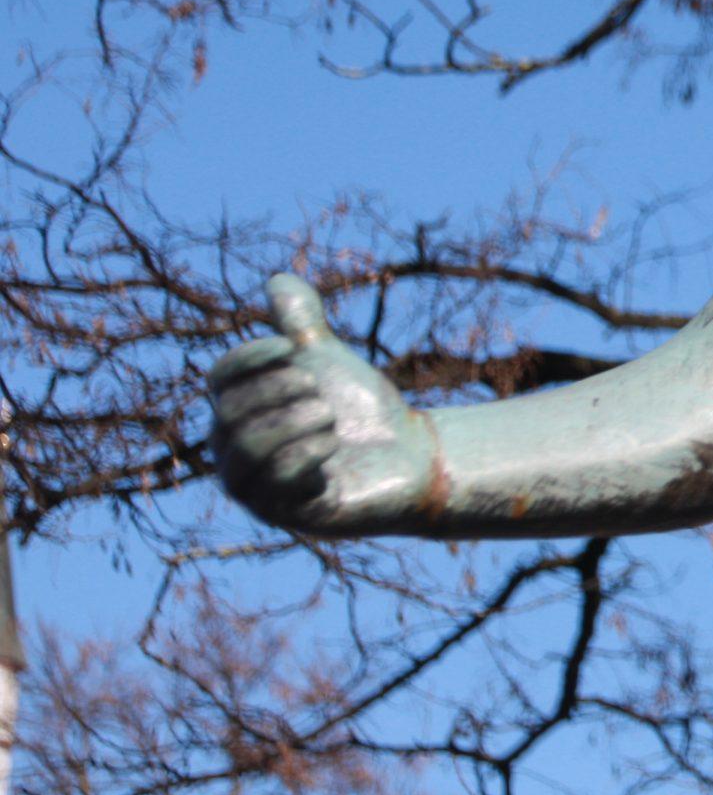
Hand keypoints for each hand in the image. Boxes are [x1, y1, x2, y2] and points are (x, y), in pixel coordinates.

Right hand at [209, 274, 438, 534]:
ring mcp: (259, 487)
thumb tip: (277, 280)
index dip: (250, 358)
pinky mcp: (288, 514)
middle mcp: (236, 452)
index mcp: (240, 411)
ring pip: (245, 452)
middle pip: (229, 414)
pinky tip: (330, 443)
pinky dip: (301, 456)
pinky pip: (275, 488)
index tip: (291, 347)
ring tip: (327, 414)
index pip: (220, 379)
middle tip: (317, 386)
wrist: (410, 455)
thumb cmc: (360, 408)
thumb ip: (300, 327)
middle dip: (274, 391)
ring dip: (288, 423)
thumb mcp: (328, 362)